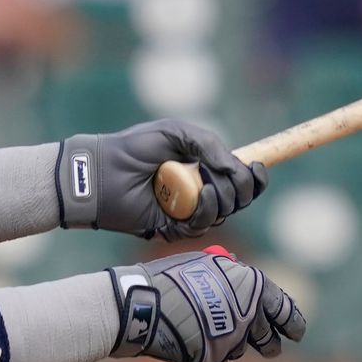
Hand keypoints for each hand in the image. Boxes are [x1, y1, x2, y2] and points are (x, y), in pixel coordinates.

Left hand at [58, 119, 266, 238]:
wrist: (104, 170)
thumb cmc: (134, 148)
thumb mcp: (176, 133)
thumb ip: (210, 144)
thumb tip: (238, 167)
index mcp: (202, 169)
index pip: (240, 179)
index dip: (254, 177)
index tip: (257, 167)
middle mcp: (198, 192)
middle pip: (239, 199)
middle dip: (243, 188)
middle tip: (231, 176)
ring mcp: (186, 211)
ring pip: (224, 213)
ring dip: (225, 199)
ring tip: (209, 184)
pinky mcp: (173, 228)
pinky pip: (202, 225)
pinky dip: (207, 210)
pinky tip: (202, 195)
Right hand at [105, 248, 306, 361]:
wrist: (139, 304)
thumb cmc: (169, 278)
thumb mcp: (206, 265)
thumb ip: (231, 274)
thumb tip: (242, 277)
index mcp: (252, 286)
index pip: (285, 309)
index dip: (293, 322)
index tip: (296, 332)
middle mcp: (249, 315)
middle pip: (269, 338)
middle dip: (269, 344)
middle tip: (270, 348)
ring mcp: (231, 340)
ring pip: (239, 349)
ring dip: (230, 344)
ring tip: (202, 329)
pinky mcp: (212, 359)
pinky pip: (215, 359)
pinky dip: (206, 353)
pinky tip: (186, 339)